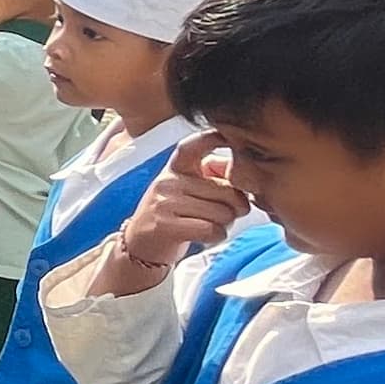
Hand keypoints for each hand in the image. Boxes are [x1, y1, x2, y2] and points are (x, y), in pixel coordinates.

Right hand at [109, 133, 246, 286]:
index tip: (227, 137)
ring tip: (206, 225)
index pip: (194, 145)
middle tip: (219, 215)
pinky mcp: (165, 225)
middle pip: (228, 192)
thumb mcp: (188, 190)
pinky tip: (203, 237)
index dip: (213, 138)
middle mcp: (169, 180)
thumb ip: (214, 179)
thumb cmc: (175, 217)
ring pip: (223, 213)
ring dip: (224, 225)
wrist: (141, 246)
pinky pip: (212, 230)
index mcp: (176, 168)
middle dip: (234, 209)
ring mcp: (165, 201)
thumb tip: (243, 180)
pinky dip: (216, 237)